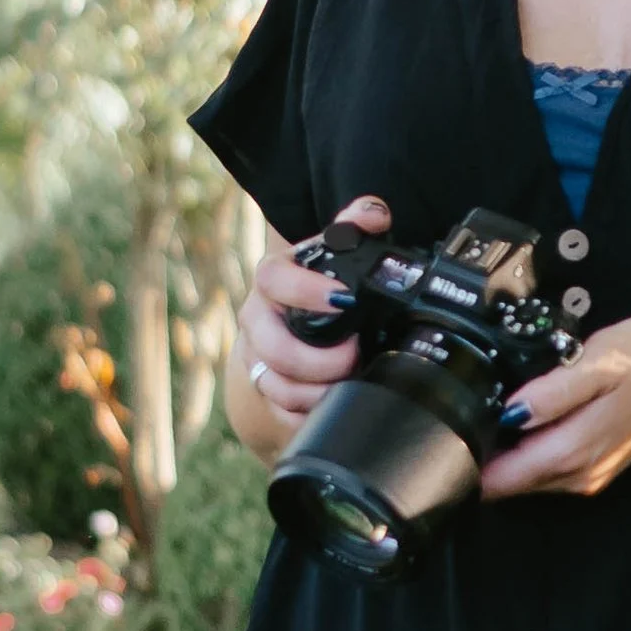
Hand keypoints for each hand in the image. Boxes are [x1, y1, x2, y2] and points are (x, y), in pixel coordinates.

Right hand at [226, 194, 389, 463]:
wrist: (288, 328)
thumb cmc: (316, 287)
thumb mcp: (334, 254)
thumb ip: (355, 226)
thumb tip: (373, 214)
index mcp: (273, 281)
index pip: (274, 280)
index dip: (305, 290)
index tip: (342, 300)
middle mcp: (258, 320)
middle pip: (271, 347)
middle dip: (316, 360)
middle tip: (354, 357)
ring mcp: (257, 359)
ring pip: (275, 386)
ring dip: (315, 392)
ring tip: (347, 384)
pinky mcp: (263, 394)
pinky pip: (280, 415)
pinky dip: (308, 417)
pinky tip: (332, 407)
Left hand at [478, 317, 630, 501]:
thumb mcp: (597, 361)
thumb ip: (552, 391)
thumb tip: (509, 411)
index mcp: (571, 451)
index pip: (498, 480)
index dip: (467, 462)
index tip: (450, 434)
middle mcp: (576, 476)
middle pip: (506, 483)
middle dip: (481, 457)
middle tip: (466, 414)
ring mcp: (587, 477)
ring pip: (525, 479)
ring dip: (505, 455)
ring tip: (495, 413)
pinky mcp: (593, 470)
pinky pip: (545, 471)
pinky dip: (528, 452)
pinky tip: (528, 421)